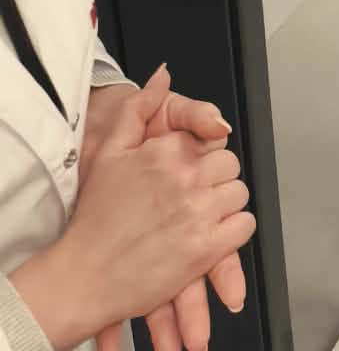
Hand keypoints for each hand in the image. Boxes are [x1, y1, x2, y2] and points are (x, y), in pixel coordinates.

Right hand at [12, 67, 254, 350]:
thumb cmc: (95, 217)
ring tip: (199, 218)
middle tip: (195, 198)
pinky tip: (209, 237)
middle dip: (216, 181)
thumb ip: (140, 107)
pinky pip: (243, 226)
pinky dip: (232, 232)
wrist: (83, 276)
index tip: (189, 174)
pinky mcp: (205, 248)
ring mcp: (198, 212)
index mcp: (166, 152)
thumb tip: (163, 74)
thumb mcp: (109, 152)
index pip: (213, 141)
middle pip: (230, 166)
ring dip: (225, 206)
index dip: (203, 158)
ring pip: (239, 195)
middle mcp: (186, 178)